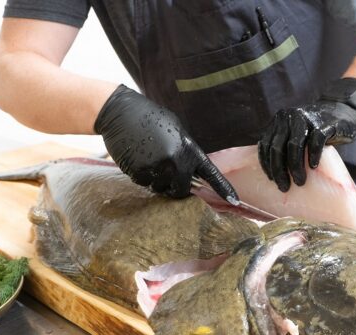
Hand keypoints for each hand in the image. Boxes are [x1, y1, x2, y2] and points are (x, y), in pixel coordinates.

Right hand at [95, 85, 237, 201]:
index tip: (234, 201)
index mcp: (189, 149)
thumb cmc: (149, 118)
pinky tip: (137, 158)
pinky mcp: (140, 173)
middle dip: (175, 186)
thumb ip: (185, 152)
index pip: (210, 174)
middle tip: (166, 173)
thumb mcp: (175, 130)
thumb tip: (191, 173)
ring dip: (155, 180)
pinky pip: (144, 184)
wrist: (121, 113)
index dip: (223, 188)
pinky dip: (141, 175)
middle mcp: (176, 161)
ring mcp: (158, 168)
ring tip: (148, 158)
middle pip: (182, 190)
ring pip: (160, 188)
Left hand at [258, 77, 355, 190]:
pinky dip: (313, 156)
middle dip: (279, 170)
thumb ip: (284, 145)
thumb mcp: (296, 134)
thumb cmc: (317, 132)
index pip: (265, 145)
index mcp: (279, 121)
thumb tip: (274, 174)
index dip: (266, 164)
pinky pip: (315, 141)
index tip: (271, 180)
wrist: (345, 114)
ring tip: (300, 182)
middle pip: (277, 147)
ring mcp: (306, 118)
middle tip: (284, 187)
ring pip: (294, 146)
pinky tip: (313, 167)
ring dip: (295, 167)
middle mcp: (289, 117)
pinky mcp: (324, 123)